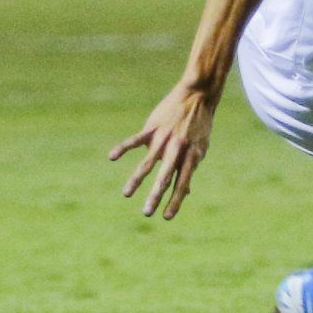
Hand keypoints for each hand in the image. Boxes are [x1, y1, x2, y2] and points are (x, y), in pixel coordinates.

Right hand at [109, 79, 217, 219]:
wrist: (198, 95)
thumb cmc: (200, 126)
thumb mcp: (200, 148)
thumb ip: (189, 169)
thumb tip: (186, 192)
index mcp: (190, 156)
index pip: (182, 183)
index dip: (175, 200)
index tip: (167, 217)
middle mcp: (178, 149)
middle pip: (165, 177)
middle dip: (155, 196)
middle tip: (146, 213)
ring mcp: (165, 138)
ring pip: (148, 162)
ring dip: (137, 180)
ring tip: (126, 194)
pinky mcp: (153, 127)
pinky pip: (136, 139)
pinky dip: (123, 148)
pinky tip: (112, 157)